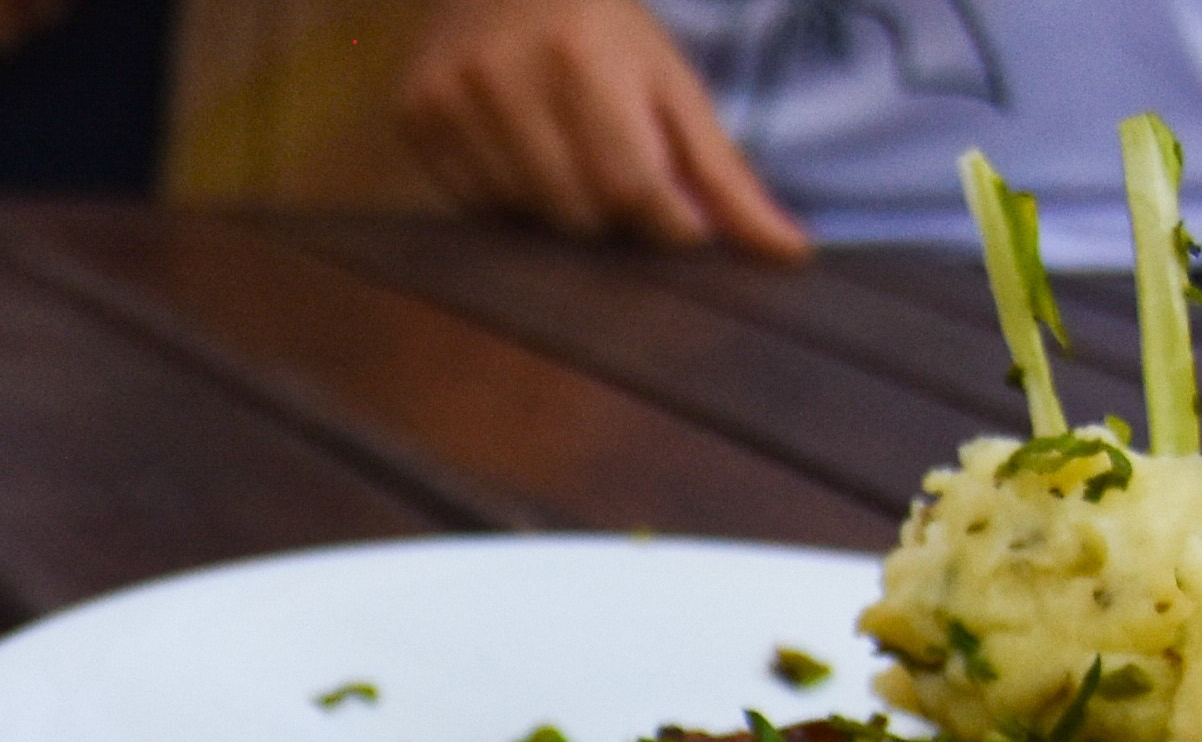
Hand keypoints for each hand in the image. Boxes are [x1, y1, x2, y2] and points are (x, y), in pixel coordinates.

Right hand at [395, 0, 804, 258]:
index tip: (677, 217)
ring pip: (523, 217)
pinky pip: (472, 207)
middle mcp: (507, 77)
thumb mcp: (672, 84)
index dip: (665, 221)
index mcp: (585, 58)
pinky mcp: (414, 117)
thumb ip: (724, 176)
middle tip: (615, 165)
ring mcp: (450, 99)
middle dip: (611, 211)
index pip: (634, 186)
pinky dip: (507, 198)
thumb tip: (788, 254)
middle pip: (577, 213)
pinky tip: (518, 150)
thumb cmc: (602, 27)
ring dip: (557, 205)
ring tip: (564, 149)